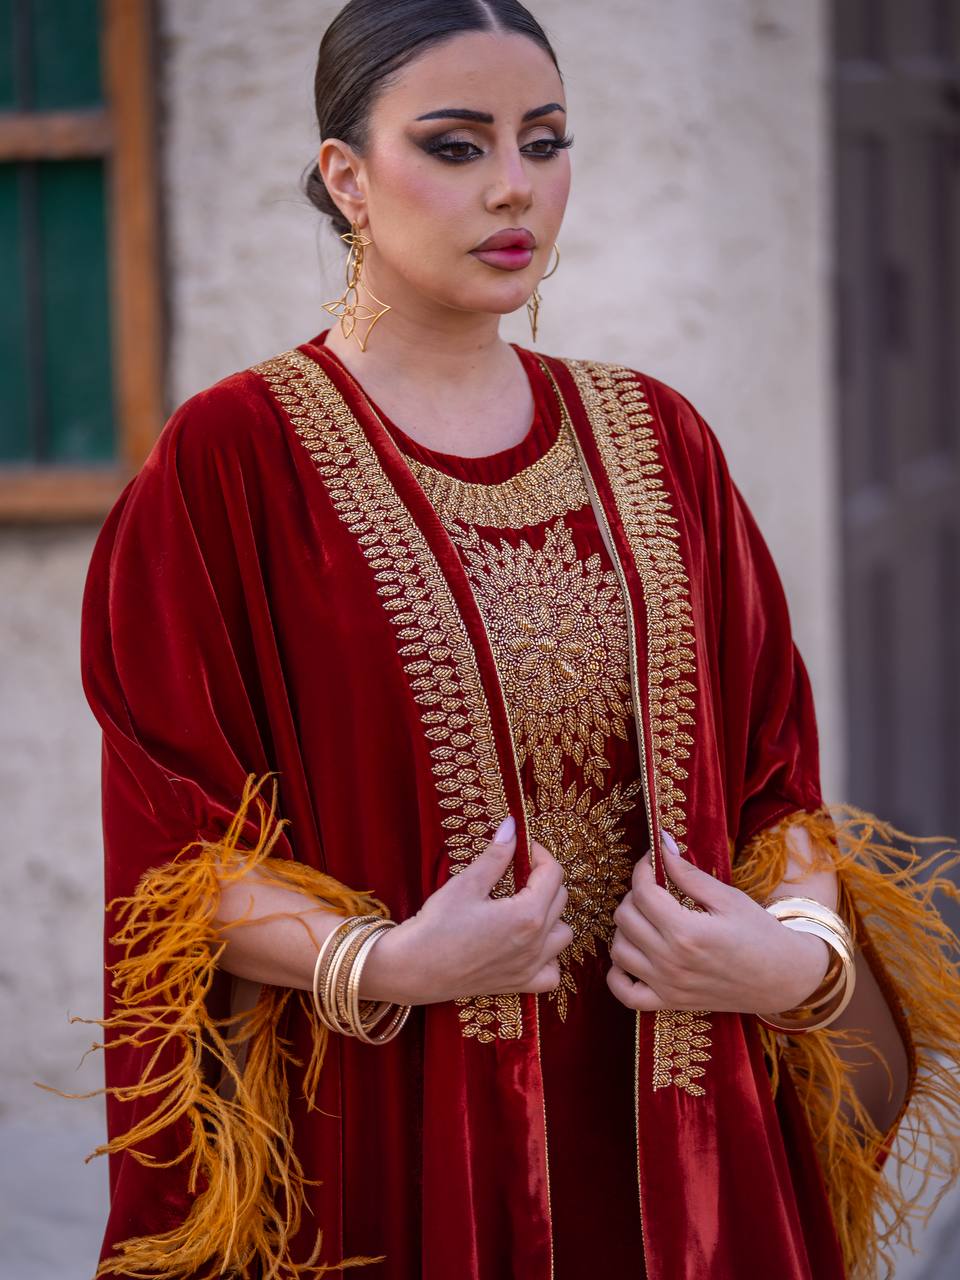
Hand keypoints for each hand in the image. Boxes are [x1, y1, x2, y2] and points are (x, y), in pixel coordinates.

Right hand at [360, 818, 574, 1005]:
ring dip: (552, 917)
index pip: (553, 874)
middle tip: (518, 872)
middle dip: (544, 879)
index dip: (540, 854)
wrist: (415, 969)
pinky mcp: (519, 984)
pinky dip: (549, 957)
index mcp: (527, 915)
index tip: (523, 847)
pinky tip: (529, 945)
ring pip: (563, 935)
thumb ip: (496, 855)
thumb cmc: (437, 926)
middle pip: (560, 900)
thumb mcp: (467, 884)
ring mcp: (530, 967)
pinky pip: (552, 973)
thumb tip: (512, 826)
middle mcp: (536, 943)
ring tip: (525, 907)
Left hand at [606, 830, 829, 1015]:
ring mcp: (668, 986)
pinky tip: (634, 955)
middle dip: (634, 895)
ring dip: (626, 929)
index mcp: (687, 932)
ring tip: (648, 918)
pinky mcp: (669, 1003)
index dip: (643, 868)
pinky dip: (617, 974)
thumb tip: (661, 844)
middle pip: (624, 918)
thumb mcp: (728, 898)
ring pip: (618, 950)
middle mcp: (671, 962)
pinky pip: (624, 993)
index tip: (653, 859)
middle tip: (655, 888)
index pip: (642, 891)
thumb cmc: (760, 933)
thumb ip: (688, 874)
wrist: (782, 979)